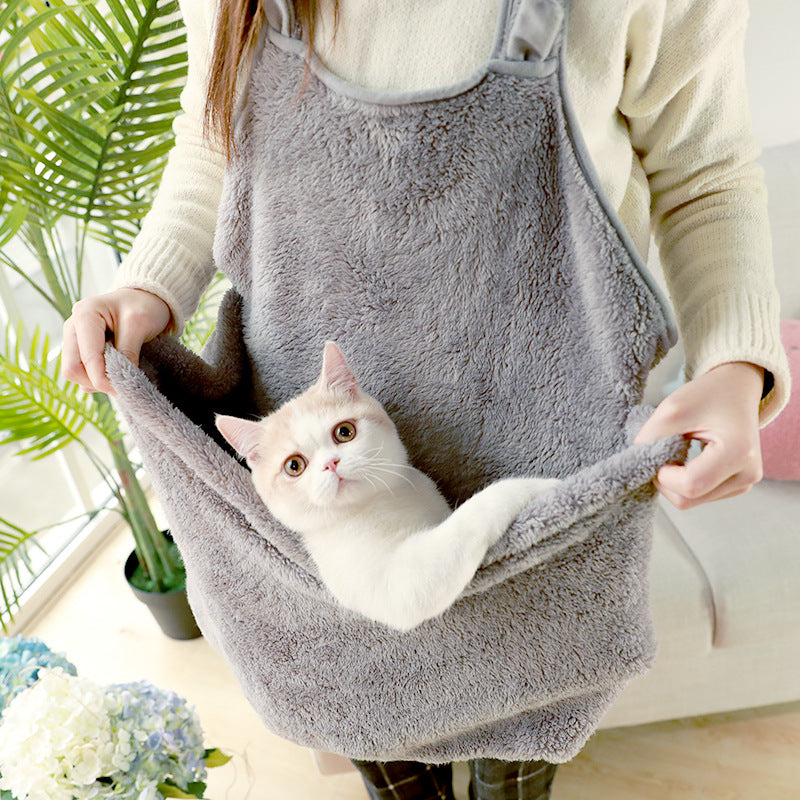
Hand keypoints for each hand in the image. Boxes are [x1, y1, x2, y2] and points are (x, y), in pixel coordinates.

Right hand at [62, 288, 171, 394]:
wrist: (146, 299)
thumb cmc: (143, 306)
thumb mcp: (139, 324)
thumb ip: (127, 351)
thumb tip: (119, 381)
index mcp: (84, 315)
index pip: (85, 359)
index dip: (103, 379)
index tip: (125, 389)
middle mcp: (73, 326)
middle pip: (72, 369)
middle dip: (97, 382)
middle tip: (123, 384)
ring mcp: (74, 338)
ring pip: (74, 373)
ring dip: (97, 381)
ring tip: (122, 375)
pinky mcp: (80, 348)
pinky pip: (82, 372)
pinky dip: (97, 378)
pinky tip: (116, 371)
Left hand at [634, 362, 764, 509]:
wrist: (737, 389)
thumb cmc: (708, 394)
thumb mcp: (673, 408)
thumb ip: (651, 438)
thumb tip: (636, 463)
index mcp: (738, 453)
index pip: (689, 485)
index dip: (662, 475)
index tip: (655, 451)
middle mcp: (747, 474)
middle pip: (688, 500)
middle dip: (664, 481)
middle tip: (659, 452)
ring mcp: (744, 483)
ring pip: (691, 501)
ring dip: (672, 482)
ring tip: (674, 452)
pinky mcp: (737, 486)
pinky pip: (699, 496)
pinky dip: (683, 482)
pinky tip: (684, 460)